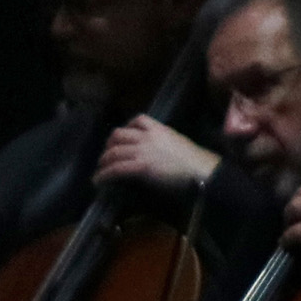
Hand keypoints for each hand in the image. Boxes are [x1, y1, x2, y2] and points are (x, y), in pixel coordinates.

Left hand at [95, 116, 218, 196]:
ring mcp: (143, 151)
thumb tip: (155, 153)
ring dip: (103, 162)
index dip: (125, 128)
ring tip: (100, 170)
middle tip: (107, 156)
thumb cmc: (196, 162)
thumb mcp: (178, 144)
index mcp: (160, 129)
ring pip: (113, 152)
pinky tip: (99, 181)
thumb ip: (164, 143)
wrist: (201, 171)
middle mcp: (148, 137)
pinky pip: (116, 169)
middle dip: (109, 145)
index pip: (138, 120)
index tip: (121, 138)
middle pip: (118, 135)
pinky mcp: (140, 166)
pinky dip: (104, 175)